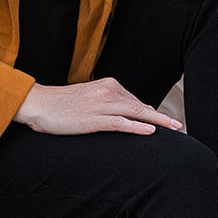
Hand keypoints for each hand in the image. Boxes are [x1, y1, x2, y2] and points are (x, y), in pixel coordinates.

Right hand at [13, 76, 183, 135]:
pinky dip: (137, 127)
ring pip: (136, 113)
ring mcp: (101, 105)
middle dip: (161, 118)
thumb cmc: (60, 105)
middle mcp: (107, 91)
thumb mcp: (87, 99)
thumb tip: (121, 116)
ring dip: (157, 122)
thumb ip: (105, 103)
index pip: (135, 101)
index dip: (152, 113)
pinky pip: (121, 123)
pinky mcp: (93, 119)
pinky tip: (150, 132)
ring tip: (174, 129)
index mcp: (107, 85)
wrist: (38, 103)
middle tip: (179, 126)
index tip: (165, 122)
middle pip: (141, 106)